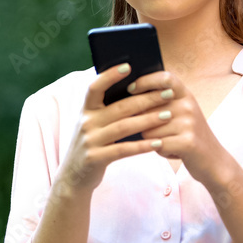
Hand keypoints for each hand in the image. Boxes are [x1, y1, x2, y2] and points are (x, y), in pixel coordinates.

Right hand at [56, 63, 176, 196]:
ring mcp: (90, 141)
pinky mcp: (96, 158)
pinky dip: (142, 146)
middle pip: (120, 107)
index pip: (94, 87)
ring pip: (124, 127)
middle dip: (146, 99)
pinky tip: (158, 143)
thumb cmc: (92, 144)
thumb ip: (107, 109)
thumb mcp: (93, 124)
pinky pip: (123, 149)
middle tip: (168, 93)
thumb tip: (134, 90)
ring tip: (168, 115)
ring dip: (149, 120)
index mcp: (85, 110)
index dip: (109, 75)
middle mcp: (86, 122)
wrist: (74, 176)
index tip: (128, 66)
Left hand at [129, 71, 228, 185]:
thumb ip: (160, 102)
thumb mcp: (180, 112)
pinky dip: (161, 151)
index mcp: (185, 94)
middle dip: (144, 123)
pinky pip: (158, 145)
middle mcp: (188, 105)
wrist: (215, 161)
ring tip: (169, 142)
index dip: (145, 81)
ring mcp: (189, 123)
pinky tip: (172, 151)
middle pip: (147, 109)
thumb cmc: (188, 135)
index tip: (130, 90)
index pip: (164, 77)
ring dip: (153, 140)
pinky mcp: (188, 142)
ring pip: (149, 130)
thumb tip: (127, 96)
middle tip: (156, 131)